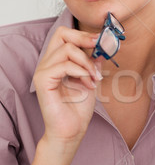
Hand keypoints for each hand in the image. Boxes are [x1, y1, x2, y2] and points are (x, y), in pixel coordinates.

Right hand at [33, 26, 100, 148]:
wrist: (71, 131)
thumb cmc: (78, 109)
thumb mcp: (90, 80)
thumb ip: (93, 64)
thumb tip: (101, 48)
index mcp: (57, 61)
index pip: (64, 35)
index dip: (83, 34)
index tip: (101, 40)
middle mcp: (47, 63)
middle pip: (62, 34)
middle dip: (84, 38)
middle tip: (99, 48)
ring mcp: (43, 71)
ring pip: (67, 49)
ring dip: (87, 63)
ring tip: (94, 79)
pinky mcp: (43, 81)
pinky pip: (64, 65)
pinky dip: (81, 72)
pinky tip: (88, 84)